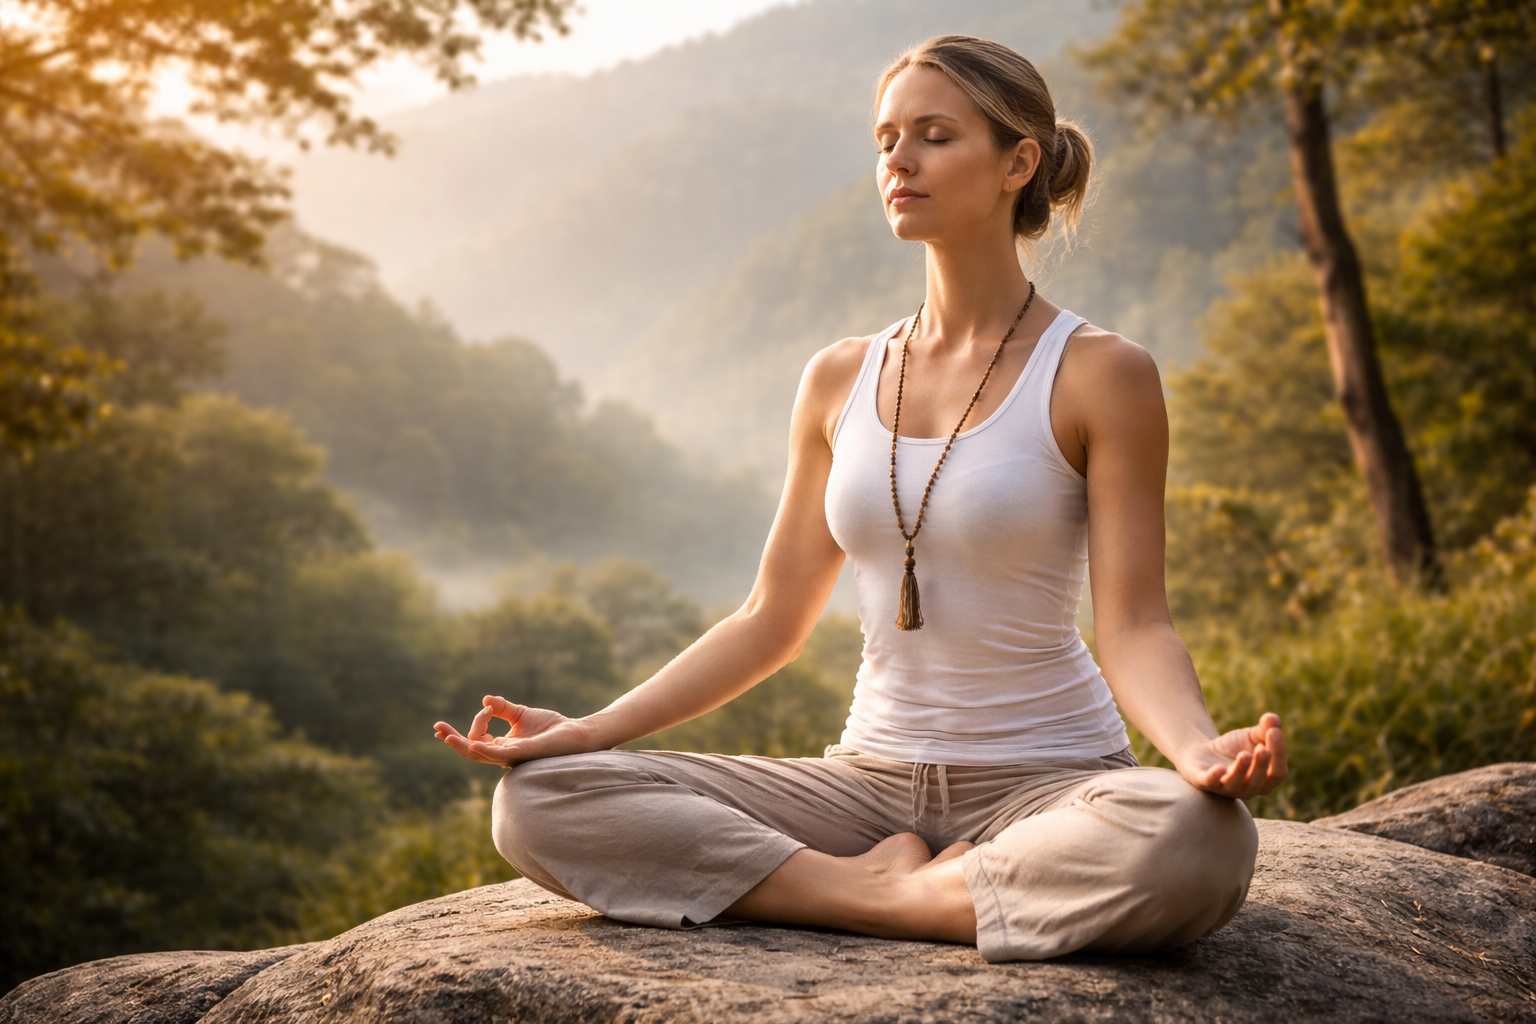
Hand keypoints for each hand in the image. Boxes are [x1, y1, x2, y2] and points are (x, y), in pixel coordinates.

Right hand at [433, 695, 601, 767]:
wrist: (574, 733)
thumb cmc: (549, 727)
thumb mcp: (521, 714)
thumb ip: (503, 708)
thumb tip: (485, 699)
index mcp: (502, 747)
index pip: (477, 739)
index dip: (476, 722)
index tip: (488, 707)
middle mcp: (504, 755)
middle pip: (471, 752)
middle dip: (453, 741)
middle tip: (438, 729)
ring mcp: (513, 756)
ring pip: (481, 756)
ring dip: (463, 746)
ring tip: (447, 737)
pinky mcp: (525, 753)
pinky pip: (501, 754)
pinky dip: (486, 750)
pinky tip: (474, 745)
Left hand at [1174, 711, 1287, 798]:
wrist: (1203, 752)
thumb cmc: (1234, 748)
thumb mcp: (1251, 736)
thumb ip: (1264, 729)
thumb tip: (1273, 718)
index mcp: (1265, 780)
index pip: (1278, 773)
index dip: (1279, 754)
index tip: (1274, 732)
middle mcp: (1247, 790)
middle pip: (1260, 782)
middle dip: (1262, 765)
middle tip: (1262, 747)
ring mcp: (1226, 788)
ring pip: (1236, 784)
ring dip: (1241, 770)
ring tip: (1244, 754)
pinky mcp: (1204, 782)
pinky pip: (1210, 783)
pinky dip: (1215, 776)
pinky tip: (1220, 768)